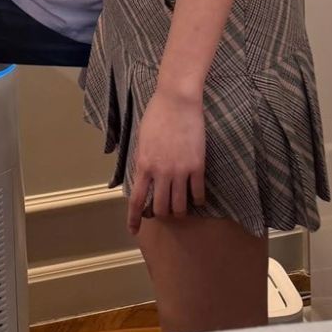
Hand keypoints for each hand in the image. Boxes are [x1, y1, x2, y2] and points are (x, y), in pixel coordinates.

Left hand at [127, 87, 205, 233]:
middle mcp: (160, 172)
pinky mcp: (197, 166)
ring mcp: (180, 171)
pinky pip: (197, 193)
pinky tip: (196, 199)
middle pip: (160, 208)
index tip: (134, 231)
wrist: (177, 101)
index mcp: (143, 164)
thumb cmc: (156, 115)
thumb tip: (142, 178)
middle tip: (163, 211)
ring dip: (178, 211)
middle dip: (160, 214)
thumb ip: (142, 161)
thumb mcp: (141, 139)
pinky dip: (197, 200)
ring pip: (179, 206)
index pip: (136, 199)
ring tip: (180, 209)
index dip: (134, 219)